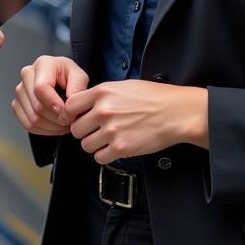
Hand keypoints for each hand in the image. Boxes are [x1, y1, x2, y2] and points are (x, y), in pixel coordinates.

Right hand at [12, 55, 89, 135]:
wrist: (61, 81)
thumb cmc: (69, 77)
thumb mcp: (80, 77)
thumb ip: (78, 88)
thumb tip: (68, 106)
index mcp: (43, 64)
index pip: (41, 88)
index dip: (54, 104)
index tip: (67, 113)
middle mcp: (27, 75)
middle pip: (37, 106)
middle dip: (57, 119)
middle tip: (71, 121)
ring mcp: (20, 91)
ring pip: (32, 118)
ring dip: (52, 127)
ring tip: (65, 123)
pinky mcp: (17, 104)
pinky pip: (28, 125)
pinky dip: (43, 130)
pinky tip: (54, 125)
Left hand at [62, 81, 208, 163]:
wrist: (175, 112)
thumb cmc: (153, 97)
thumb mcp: (123, 86)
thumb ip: (101, 94)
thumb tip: (85, 103)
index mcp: (102, 92)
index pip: (70, 106)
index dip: (72, 114)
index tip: (78, 118)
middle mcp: (104, 111)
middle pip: (76, 129)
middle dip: (84, 131)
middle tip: (95, 131)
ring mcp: (112, 130)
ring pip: (85, 145)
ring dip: (94, 145)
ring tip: (106, 140)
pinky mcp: (121, 148)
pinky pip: (99, 158)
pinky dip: (105, 156)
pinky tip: (114, 149)